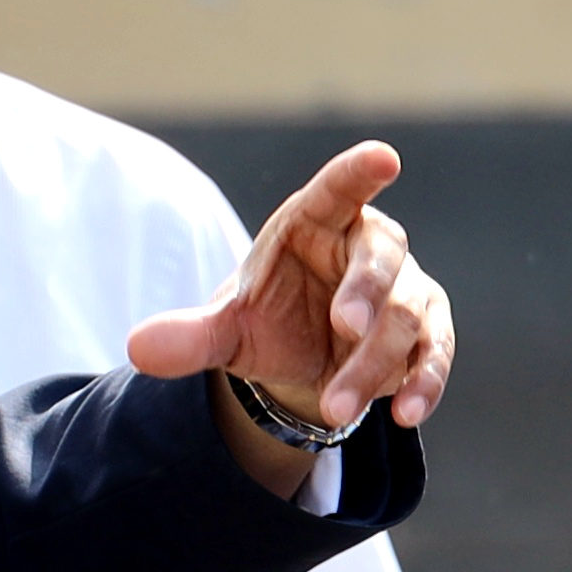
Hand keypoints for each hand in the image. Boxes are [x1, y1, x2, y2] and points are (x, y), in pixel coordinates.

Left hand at [127, 139, 450, 472]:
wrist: (301, 362)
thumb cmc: (267, 320)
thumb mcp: (225, 329)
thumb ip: (190, 335)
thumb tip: (138, 349)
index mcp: (316, 221)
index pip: (340, 189)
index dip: (360, 173)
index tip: (384, 158)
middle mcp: (368, 246)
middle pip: (382, 256)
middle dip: (366, 292)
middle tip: (345, 327)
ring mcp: (405, 289)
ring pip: (405, 315)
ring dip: (372, 363)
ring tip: (336, 408)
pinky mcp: (426, 333)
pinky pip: (433, 353)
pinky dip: (422, 383)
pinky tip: (405, 413)